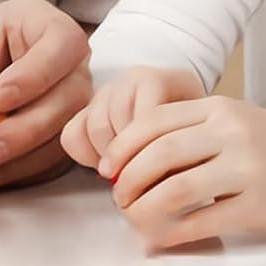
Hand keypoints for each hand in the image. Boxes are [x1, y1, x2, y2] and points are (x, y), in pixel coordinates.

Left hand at [0, 0, 90, 188]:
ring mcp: (71, 101)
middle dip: (26, 128)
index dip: (36, 74)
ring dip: (24, 157)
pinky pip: (56, 160)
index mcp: (41, 25)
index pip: (62, 43)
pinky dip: (22, 172)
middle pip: (72, 96)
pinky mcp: (63, 136)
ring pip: (66, 133)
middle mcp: (68, 63)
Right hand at [61, 66, 206, 170]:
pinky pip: (72, 134)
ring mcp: (104, 90)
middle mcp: (129, 79)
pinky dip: (85, 154)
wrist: (175, 110)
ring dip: (105, 156)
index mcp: (161, 80)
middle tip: (135, 176)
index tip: (149, 176)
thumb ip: (179, 154)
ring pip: (92, 127)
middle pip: (116, 121)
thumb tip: (156, 186)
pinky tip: (104, 161)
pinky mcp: (85, 107)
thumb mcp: (194, 137)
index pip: (146, 117)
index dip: (145, 151)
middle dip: (124, 156)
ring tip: (122, 170)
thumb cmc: (187, 129)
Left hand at [102, 96, 265, 248]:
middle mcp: (232, 134)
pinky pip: (201, 222)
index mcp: (219, 108)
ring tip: (135, 217)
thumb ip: (188, 132)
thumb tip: (126, 163)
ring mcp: (247, 169)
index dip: (121, 148)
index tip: (106, 169)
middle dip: (128, 180)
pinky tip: (160, 238)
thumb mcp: (233, 121)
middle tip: (118, 198)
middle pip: (159, 155)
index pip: (153, 122)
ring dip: (144, 209)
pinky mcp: (258, 205)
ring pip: (175, 190)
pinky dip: (172, 234)